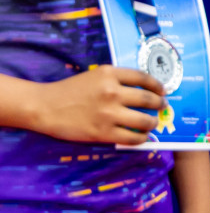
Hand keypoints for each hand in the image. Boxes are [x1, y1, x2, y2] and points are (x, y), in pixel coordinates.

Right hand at [30, 67, 164, 144]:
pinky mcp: (103, 132)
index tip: (162, 91)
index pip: (144, 78)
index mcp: (110, 74)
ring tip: (152, 123)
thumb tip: (144, 89)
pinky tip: (141, 137)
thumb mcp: (94, 76)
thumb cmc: (69, 91)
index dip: (158, 86)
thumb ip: (117, 79)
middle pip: (148, 100)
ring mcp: (108, 113)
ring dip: (152, 123)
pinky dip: (141, 138)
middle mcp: (112, 91)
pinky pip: (132, 138)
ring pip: (144, 120)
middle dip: (159, 105)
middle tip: (162, 107)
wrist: (45, 107)